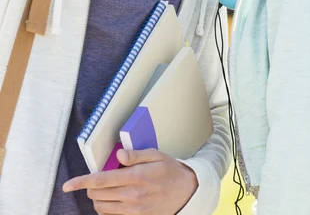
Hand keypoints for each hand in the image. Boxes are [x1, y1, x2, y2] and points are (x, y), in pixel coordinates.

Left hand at [63, 148, 198, 214]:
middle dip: (91, 186)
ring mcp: (134, 210)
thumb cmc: (171, 171)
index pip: (101, 180)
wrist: (187, 193)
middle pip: (97, 195)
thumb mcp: (156, 156)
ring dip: (98, 197)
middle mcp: (132, 196)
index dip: (81, 182)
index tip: (67, 185)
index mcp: (135, 177)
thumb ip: (136, 155)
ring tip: (107, 188)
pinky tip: (114, 199)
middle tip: (99, 177)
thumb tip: (118, 155)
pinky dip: (107, 207)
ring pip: (102, 208)